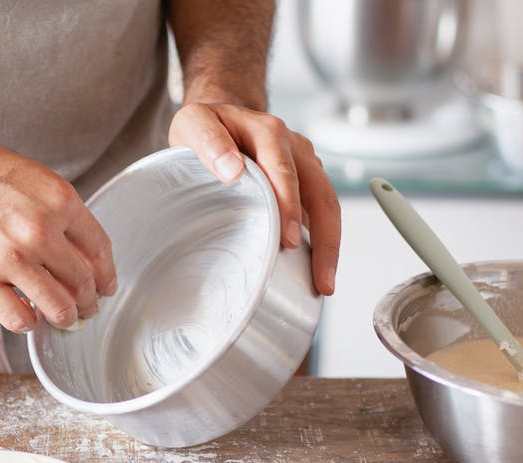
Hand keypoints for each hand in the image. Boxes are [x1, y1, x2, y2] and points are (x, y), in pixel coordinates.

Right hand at [0, 129, 115, 332]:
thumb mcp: (35, 178)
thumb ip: (61, 214)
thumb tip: (82, 253)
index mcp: (61, 202)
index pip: (100, 249)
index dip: (107, 274)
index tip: (106, 286)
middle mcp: (41, 232)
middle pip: (83, 283)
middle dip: (90, 302)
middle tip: (88, 308)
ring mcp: (12, 258)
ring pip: (58, 308)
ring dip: (66, 318)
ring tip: (64, 319)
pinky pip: (18, 319)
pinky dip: (29, 323)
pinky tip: (28, 317)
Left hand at [169, 103, 340, 294]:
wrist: (220, 118)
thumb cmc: (206, 128)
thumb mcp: (193, 124)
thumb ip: (208, 142)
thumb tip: (232, 170)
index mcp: (269, 133)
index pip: (285, 172)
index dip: (290, 207)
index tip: (289, 241)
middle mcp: (295, 149)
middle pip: (321, 195)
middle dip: (326, 240)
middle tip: (321, 280)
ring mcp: (304, 166)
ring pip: (327, 206)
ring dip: (329, 247)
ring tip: (323, 284)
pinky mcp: (305, 184)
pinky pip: (319, 213)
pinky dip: (320, 242)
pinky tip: (312, 272)